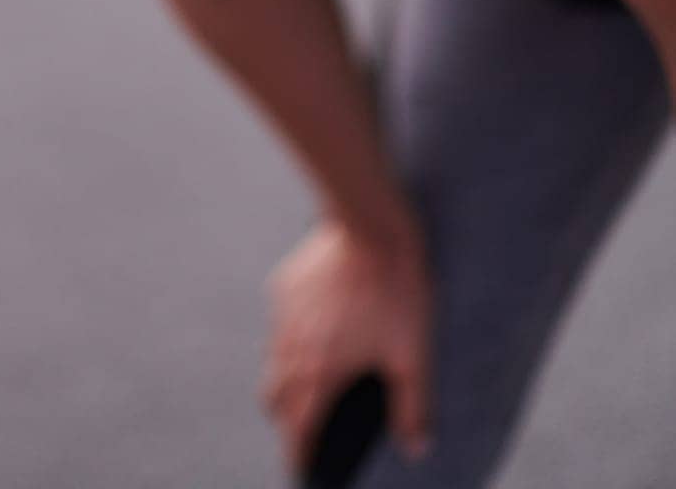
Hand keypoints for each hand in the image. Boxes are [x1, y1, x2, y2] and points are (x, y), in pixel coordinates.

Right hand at [258, 218, 433, 475]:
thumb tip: (416, 449)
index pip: (297, 429)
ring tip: (315, 378)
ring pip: (273, 359)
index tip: (302, 469)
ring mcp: (283, 314)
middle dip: (287, 418)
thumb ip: (412, 407)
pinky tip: (320, 326)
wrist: (370, 226)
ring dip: (288, 377)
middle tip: (308, 425)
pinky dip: (293, 335)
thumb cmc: (397, 293)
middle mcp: (291, 348)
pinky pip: (281, 322)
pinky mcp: (284, 285)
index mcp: (319, 372)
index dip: (298, 454)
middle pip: (275, 399)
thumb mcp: (412, 355)